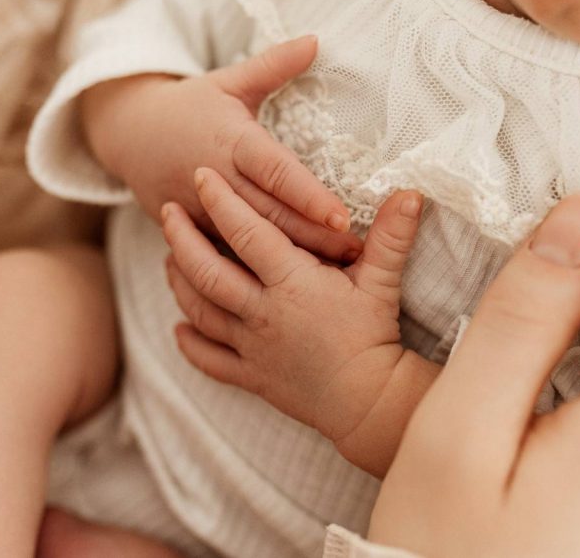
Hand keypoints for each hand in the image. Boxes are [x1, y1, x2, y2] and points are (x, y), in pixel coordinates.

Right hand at [80, 36, 362, 260]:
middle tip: (357, 254)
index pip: (276, 170)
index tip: (342, 216)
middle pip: (270, 215)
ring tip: (335, 276)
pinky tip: (287, 287)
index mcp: (231, 139)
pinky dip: (253, 271)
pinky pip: (222, 255)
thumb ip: (274, 64)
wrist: (128, 133)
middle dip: (313, 238)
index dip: (308, 195)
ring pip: (247, 243)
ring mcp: (197, 210)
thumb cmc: (192, 105)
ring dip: (289, 260)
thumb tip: (316, 39)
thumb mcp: (230, 81)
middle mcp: (214, 178)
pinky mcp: (187, 232)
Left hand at [161, 168, 438, 473]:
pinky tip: (178, 328)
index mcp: (292, 283)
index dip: (222, 202)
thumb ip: (391, 235)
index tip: (203, 177)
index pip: (247, 234)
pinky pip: (210, 360)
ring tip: (169, 258)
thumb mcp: (382, 281)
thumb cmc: (373, 337)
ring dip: (179, 283)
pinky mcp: (251, 376)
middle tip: (167, 212)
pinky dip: (190, 343)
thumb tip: (412, 193)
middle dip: (182, 238)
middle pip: (208, 271)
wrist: (367, 402)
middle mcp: (263, 312)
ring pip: (201, 310)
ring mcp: (252, 346)